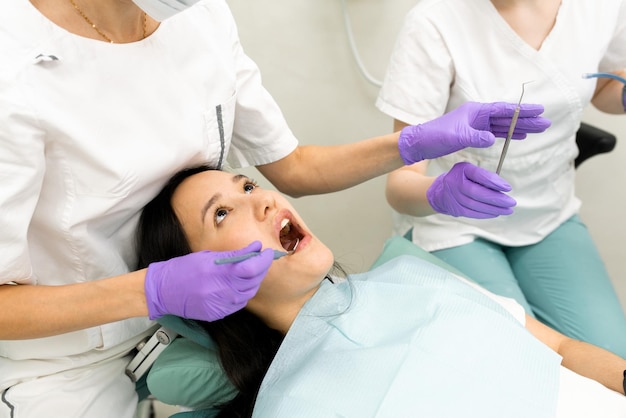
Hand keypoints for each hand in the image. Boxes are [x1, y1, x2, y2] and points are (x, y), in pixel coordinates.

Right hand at [144, 241, 272, 320]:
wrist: (162, 291)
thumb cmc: (183, 269)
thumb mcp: (207, 257)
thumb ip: (233, 255)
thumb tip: (255, 248)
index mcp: (216, 273)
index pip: (250, 268)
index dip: (263, 260)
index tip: (268, 253)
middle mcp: (218, 291)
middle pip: (252, 282)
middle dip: (260, 270)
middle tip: (261, 260)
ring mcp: (218, 305)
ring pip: (248, 295)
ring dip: (253, 282)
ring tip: (250, 271)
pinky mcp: (216, 314)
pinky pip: (237, 304)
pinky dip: (242, 294)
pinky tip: (238, 285)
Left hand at [398, 102, 550, 164]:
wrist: (420, 143)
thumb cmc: (435, 137)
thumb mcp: (456, 137)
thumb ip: (475, 137)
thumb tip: (492, 139)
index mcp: (475, 111)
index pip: (503, 110)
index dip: (521, 111)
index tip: (539, 110)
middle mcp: (477, 116)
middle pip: (506, 116)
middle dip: (526, 119)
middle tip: (545, 122)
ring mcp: (476, 124)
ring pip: (503, 125)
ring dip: (519, 127)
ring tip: (537, 129)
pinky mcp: (473, 133)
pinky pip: (495, 132)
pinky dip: (508, 134)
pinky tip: (518, 136)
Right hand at [427, 162, 515, 218]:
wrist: (441, 192)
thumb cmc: (461, 179)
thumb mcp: (470, 170)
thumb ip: (484, 176)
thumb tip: (502, 187)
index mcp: (461, 170)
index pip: (478, 175)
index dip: (494, 182)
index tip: (508, 188)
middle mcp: (455, 183)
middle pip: (477, 193)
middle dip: (497, 199)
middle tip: (512, 202)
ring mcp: (454, 198)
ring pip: (476, 205)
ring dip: (494, 209)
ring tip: (508, 210)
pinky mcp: (456, 209)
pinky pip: (472, 213)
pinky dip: (486, 214)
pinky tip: (496, 213)